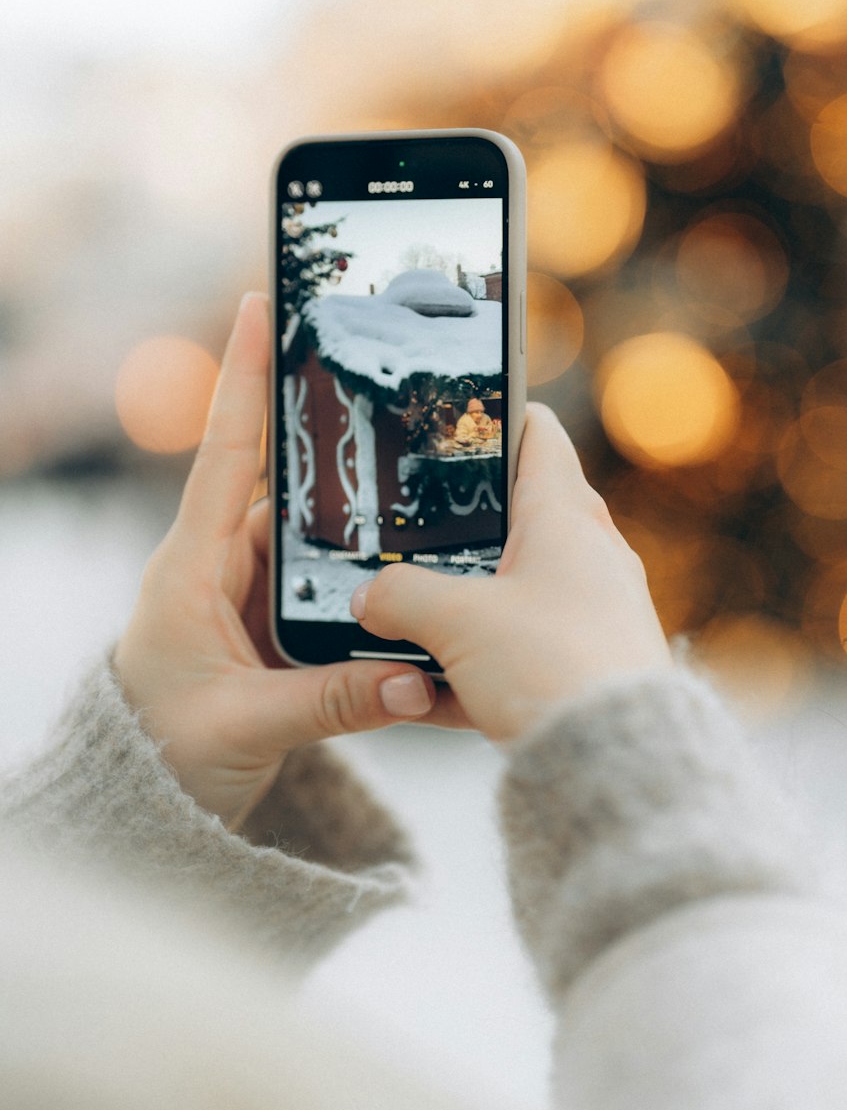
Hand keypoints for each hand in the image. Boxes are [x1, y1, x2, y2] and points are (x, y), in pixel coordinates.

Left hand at [113, 293, 437, 830]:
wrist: (147, 805)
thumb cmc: (163, 755)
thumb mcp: (242, 727)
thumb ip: (331, 703)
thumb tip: (414, 679)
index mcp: (194, 566)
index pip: (225, 453)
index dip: (245, 377)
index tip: (260, 304)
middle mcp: (224, 565)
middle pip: (294, 488)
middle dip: (345, 448)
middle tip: (400, 394)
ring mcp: (254, 593)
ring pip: (325, 541)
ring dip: (371, 531)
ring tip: (437, 496)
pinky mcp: (280, 624)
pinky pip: (334, 587)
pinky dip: (371, 582)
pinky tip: (421, 580)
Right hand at [351, 403, 670, 741]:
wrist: (618, 764)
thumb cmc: (551, 669)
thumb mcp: (455, 624)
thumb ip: (398, 599)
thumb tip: (368, 596)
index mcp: (565, 514)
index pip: (536, 432)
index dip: (492, 415)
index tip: (448, 420)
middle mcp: (590, 551)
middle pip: (518, 513)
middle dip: (460, 523)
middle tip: (407, 526)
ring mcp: (596, 608)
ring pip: (515, 586)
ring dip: (466, 599)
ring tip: (408, 614)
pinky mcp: (591, 661)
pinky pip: (525, 645)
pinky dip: (482, 657)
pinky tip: (432, 689)